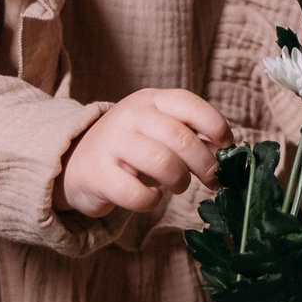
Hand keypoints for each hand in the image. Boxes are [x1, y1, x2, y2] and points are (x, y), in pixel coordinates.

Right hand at [59, 88, 229, 218]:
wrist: (75, 161)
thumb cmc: (131, 148)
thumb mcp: (159, 131)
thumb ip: (191, 136)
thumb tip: (226, 153)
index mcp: (151, 100)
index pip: (189, 103)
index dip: (215, 125)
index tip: (226, 146)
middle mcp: (131, 115)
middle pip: (181, 138)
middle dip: (205, 164)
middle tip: (212, 179)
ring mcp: (112, 142)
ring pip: (163, 163)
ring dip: (180, 181)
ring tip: (178, 186)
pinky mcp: (98, 174)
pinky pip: (137, 193)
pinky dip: (152, 201)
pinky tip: (150, 197)